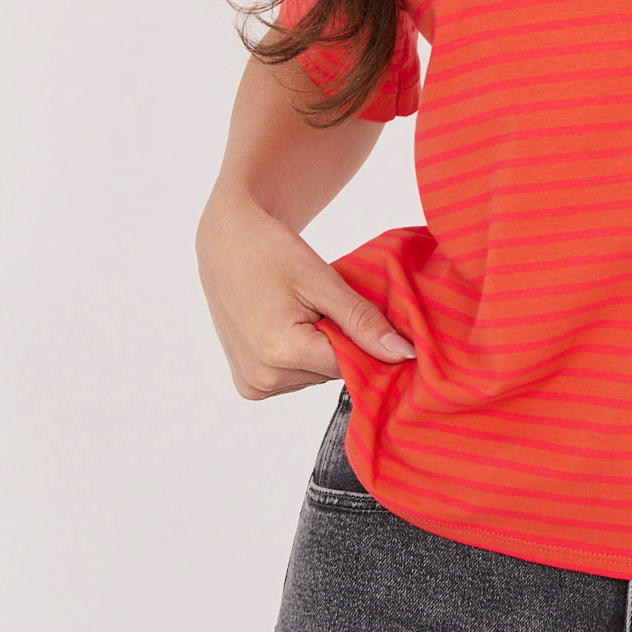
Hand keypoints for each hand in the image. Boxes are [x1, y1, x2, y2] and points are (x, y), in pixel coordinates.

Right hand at [195, 189, 415, 399]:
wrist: (226, 244)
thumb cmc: (271, 252)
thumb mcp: (323, 281)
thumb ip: (363, 322)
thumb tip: (405, 354)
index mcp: (280, 352)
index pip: (351, 365)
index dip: (367, 341)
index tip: (370, 316)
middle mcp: (263, 379)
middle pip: (332, 372)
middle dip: (341, 341)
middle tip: (327, 305)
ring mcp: (252, 386)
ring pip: (316, 375)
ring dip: (321, 348)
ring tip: (304, 312)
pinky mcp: (248, 386)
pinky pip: (296, 377)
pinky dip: (302, 355)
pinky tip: (290, 326)